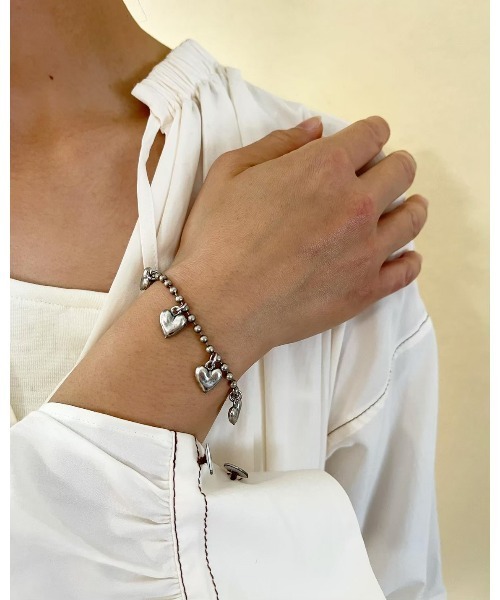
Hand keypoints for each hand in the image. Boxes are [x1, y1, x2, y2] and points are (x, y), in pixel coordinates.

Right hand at [169, 116, 426, 369]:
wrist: (219, 307)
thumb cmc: (216, 237)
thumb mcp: (230, 172)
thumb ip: (278, 144)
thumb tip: (316, 128)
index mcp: (325, 167)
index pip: (373, 133)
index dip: (370, 133)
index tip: (364, 143)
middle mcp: (356, 204)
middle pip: (402, 171)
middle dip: (392, 166)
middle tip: (378, 176)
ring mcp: (367, 250)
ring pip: (414, 217)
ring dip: (409, 207)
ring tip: (397, 211)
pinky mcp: (367, 290)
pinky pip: (408, 269)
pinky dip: (408, 258)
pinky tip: (399, 255)